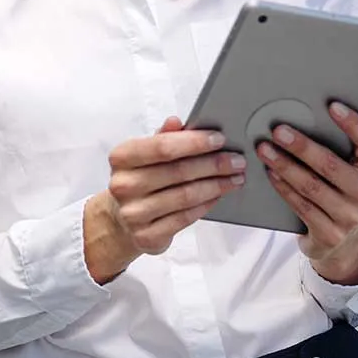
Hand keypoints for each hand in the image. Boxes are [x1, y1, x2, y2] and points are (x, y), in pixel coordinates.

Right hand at [84, 117, 245, 284]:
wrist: (120, 220)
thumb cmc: (140, 179)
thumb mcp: (145, 154)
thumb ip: (162, 137)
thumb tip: (175, 122)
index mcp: (121, 157)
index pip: (162, 146)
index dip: (194, 142)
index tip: (220, 139)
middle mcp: (124, 186)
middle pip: (178, 171)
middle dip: (213, 164)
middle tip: (237, 161)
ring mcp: (133, 214)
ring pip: (185, 196)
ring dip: (216, 186)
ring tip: (235, 178)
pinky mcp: (146, 236)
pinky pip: (185, 218)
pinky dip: (206, 204)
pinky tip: (218, 195)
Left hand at [256, 101, 357, 285]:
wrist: (345, 239)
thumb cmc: (341, 186)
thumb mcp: (350, 167)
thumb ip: (341, 142)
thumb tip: (314, 106)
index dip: (353, 124)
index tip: (331, 105)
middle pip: (332, 166)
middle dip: (302, 147)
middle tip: (278, 130)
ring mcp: (350, 217)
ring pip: (312, 187)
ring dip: (285, 166)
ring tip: (265, 149)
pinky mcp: (330, 234)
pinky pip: (302, 206)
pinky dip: (283, 187)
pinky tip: (270, 173)